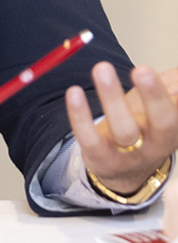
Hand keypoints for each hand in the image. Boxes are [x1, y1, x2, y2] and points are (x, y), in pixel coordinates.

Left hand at [65, 62, 177, 195]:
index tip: (161, 75)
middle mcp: (159, 143)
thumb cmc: (147, 131)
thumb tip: (176, 73)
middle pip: (163, 121)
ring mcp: (130, 155)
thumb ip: (172, 87)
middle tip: (142, 70)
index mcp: (176, 127)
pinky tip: (74, 91)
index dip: (171, 95)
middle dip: (154, 96)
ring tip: (102, 68)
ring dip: (112, 98)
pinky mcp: (102, 159)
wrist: (128, 174)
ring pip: (124, 129)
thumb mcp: (165, 109)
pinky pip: (90, 139)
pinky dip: (80, 115)